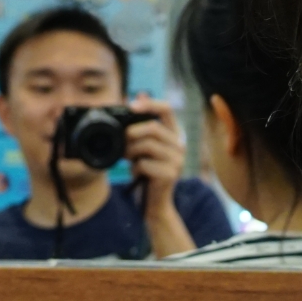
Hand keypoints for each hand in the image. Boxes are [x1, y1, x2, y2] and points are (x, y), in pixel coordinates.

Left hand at [123, 94, 185, 220]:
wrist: (155, 203)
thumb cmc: (147, 172)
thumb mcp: (143, 147)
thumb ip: (141, 126)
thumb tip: (134, 97)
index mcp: (174, 134)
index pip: (166, 109)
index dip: (149, 103)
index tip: (130, 105)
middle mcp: (180, 145)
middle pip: (153, 128)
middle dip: (132, 133)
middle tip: (122, 141)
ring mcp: (177, 160)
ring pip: (148, 145)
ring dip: (131, 151)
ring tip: (127, 158)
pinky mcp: (170, 175)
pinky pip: (145, 164)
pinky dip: (135, 168)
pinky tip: (137, 174)